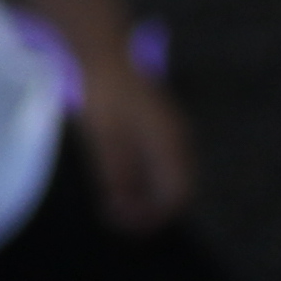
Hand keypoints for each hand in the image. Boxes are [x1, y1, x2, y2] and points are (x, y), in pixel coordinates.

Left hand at [73, 56, 191, 231]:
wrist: (102, 55)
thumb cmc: (104, 94)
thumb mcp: (104, 137)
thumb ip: (116, 174)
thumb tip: (121, 208)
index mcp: (171, 144)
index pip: (178, 195)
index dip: (154, 217)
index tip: (124, 225)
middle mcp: (178, 141)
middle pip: (175, 189)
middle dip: (149, 210)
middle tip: (117, 219)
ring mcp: (169, 133)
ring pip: (165, 178)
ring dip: (143, 196)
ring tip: (113, 205)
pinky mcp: (155, 128)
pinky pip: (155, 164)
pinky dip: (139, 179)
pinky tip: (115, 182)